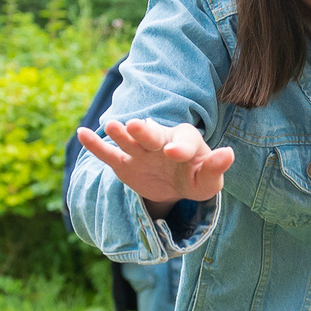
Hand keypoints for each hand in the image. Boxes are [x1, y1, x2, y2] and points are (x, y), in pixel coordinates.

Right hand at [75, 117, 233, 206]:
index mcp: (185, 140)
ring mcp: (140, 151)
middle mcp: (161, 140)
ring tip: (112, 126)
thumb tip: (229, 153)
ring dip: (120, 133)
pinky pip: (108, 154)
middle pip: (153, 134)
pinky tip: (82, 133)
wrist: (176, 184)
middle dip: (145, 131)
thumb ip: (216, 167)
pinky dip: (95, 145)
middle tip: (136, 126)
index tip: (174, 153)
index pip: (185, 142)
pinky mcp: (124, 163)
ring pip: (129, 141)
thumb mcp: (209, 179)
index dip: (180, 147)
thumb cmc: (196, 178)